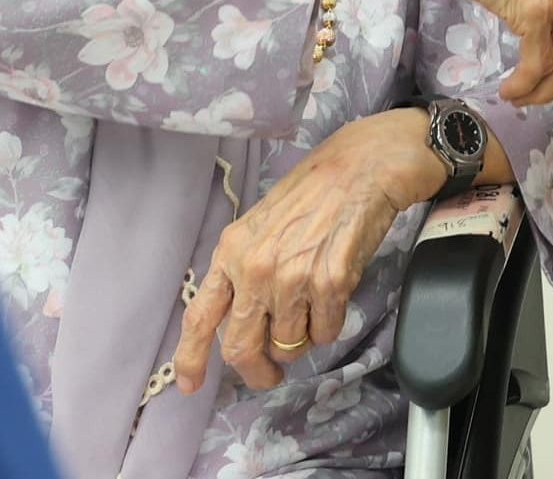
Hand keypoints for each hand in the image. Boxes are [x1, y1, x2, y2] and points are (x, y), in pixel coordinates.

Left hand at [174, 109, 443, 392]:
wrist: (363, 166)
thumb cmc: (315, 191)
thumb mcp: (261, 226)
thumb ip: (245, 270)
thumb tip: (244, 321)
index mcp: (231, 252)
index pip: (200, 316)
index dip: (191, 358)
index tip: (190, 385)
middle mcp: (255, 269)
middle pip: (242, 348)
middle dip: (257, 370)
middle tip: (271, 372)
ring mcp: (292, 278)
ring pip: (289, 344)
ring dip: (303, 339)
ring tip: (314, 308)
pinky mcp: (330, 283)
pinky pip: (326, 332)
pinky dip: (331, 325)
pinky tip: (335, 296)